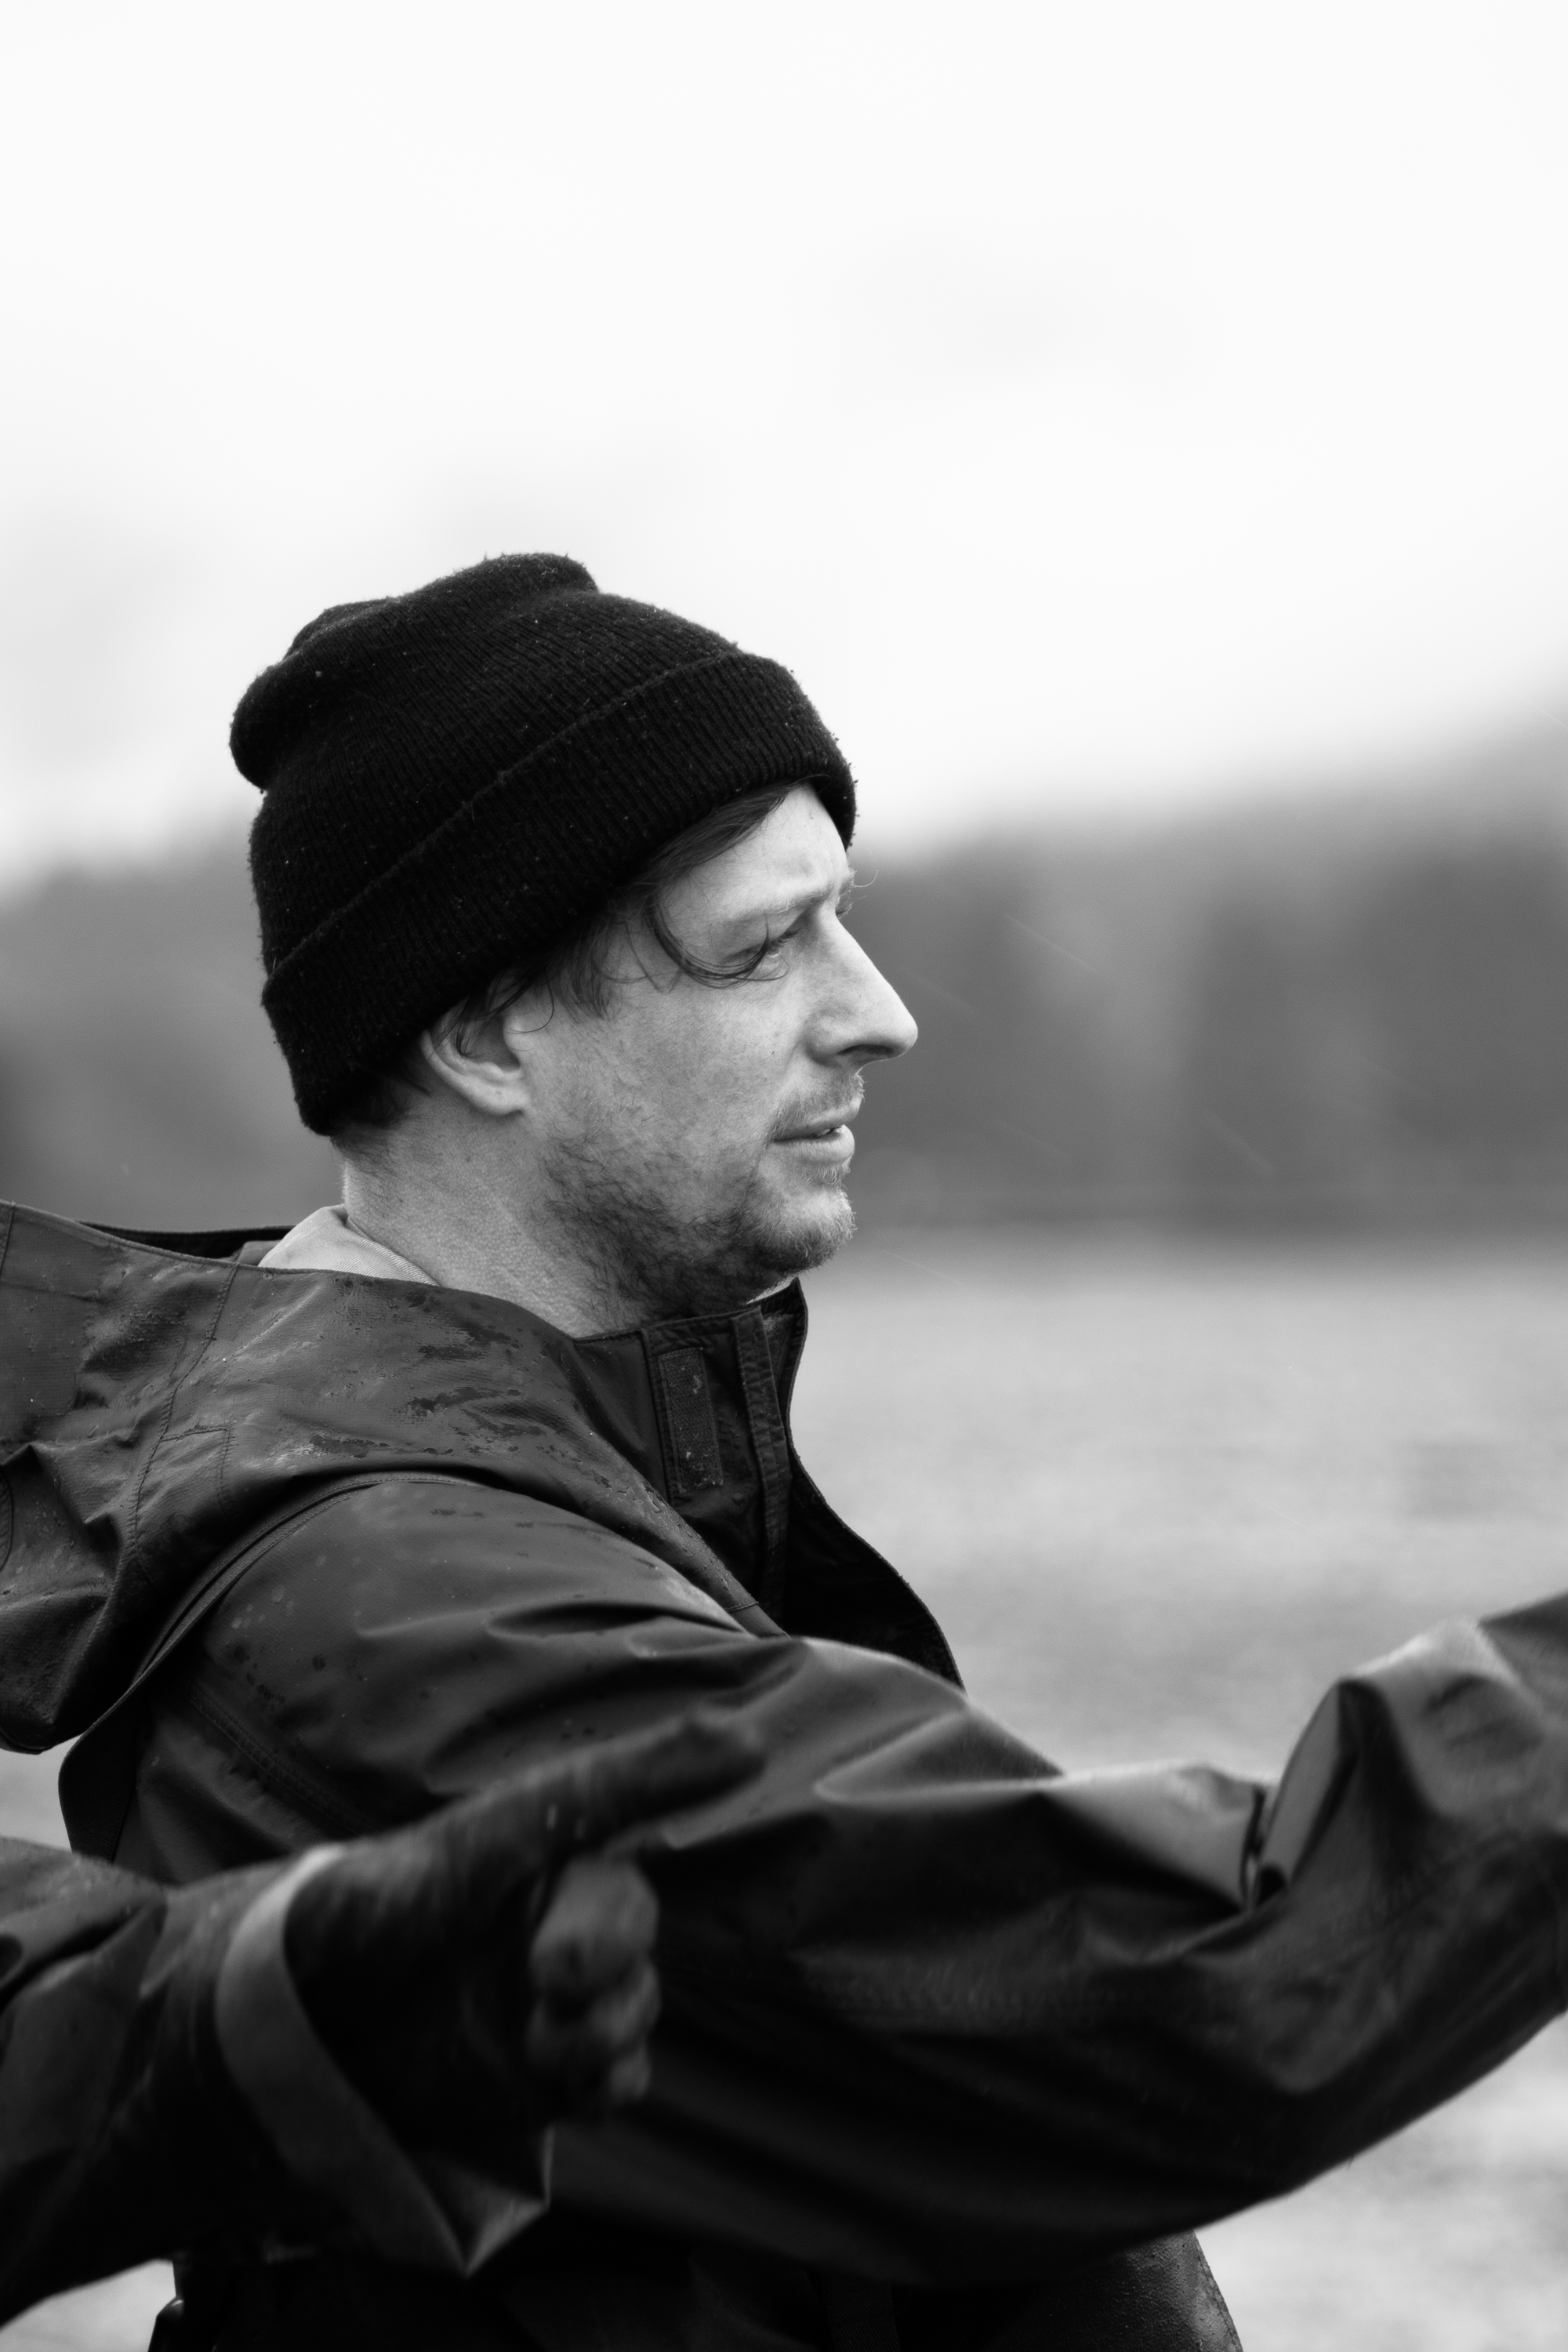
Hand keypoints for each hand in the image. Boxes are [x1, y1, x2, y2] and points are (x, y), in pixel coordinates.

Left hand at [284, 1714, 757, 2148]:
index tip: (651, 1862)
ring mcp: (548, 2003)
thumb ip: (627, 1785)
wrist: (303, 2023)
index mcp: (548, 1853)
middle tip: (549, 1973)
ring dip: (602, 2028)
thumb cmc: (402, 1898)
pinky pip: (616, 2081)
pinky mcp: (538, 2078)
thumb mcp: (515, 1828)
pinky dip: (603, 2082)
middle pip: (633, 1940)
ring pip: (634, 2015)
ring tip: (538, 2032)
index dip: (628, 1887)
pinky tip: (562, 2077)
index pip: (627, 1857)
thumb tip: (750, 1735)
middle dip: (606, 1956)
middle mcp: (553, 1922)